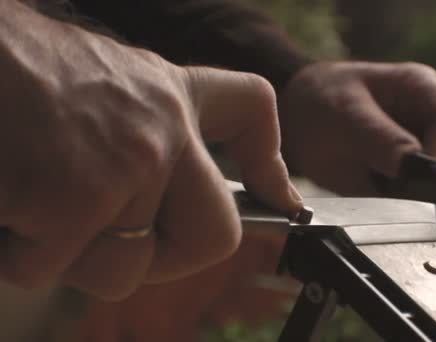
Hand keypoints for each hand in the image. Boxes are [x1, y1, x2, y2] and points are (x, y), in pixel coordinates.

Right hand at [0, 0, 300, 299]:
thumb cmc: (21, 75)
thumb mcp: (107, 83)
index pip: (252, 111)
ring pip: (124, 269)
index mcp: (171, 94)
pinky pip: (53, 269)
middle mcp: (166, 129)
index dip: (269, 166)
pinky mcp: (78, 199)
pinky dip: (19, 251)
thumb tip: (167, 192)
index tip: (278, 202)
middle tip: (108, 237)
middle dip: (161, 258)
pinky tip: (10, 200)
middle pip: (217, 237)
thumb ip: (150, 130)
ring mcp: (131, 166)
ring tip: (35, 199)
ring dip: (71, 256)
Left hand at [279, 61, 435, 194]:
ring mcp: (426, 150)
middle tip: (389, 184)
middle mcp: (432, 120)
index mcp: (423, 89)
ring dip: (416, 196)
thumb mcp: (343, 114)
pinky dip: (404, 206)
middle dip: (431, 179)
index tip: (413, 171)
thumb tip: (411, 164)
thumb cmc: (321, 102)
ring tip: (375, 186)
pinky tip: (379, 196)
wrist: (298, 120)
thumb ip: (378, 137)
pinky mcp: (412, 178)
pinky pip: (422, 201)